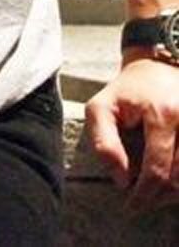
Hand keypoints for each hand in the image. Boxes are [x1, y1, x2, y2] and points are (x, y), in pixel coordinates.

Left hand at [86, 56, 178, 209]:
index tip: (131, 204)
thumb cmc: (127, 91)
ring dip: (173, 193)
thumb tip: (121, 179)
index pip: (157, 169)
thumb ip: (103, 142)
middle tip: (142, 202)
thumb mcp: (101, 107)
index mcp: (161, 115)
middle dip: (158, 197)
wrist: (159, 68)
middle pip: (178, 178)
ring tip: (155, 194)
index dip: (144, 193)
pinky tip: (171, 182)